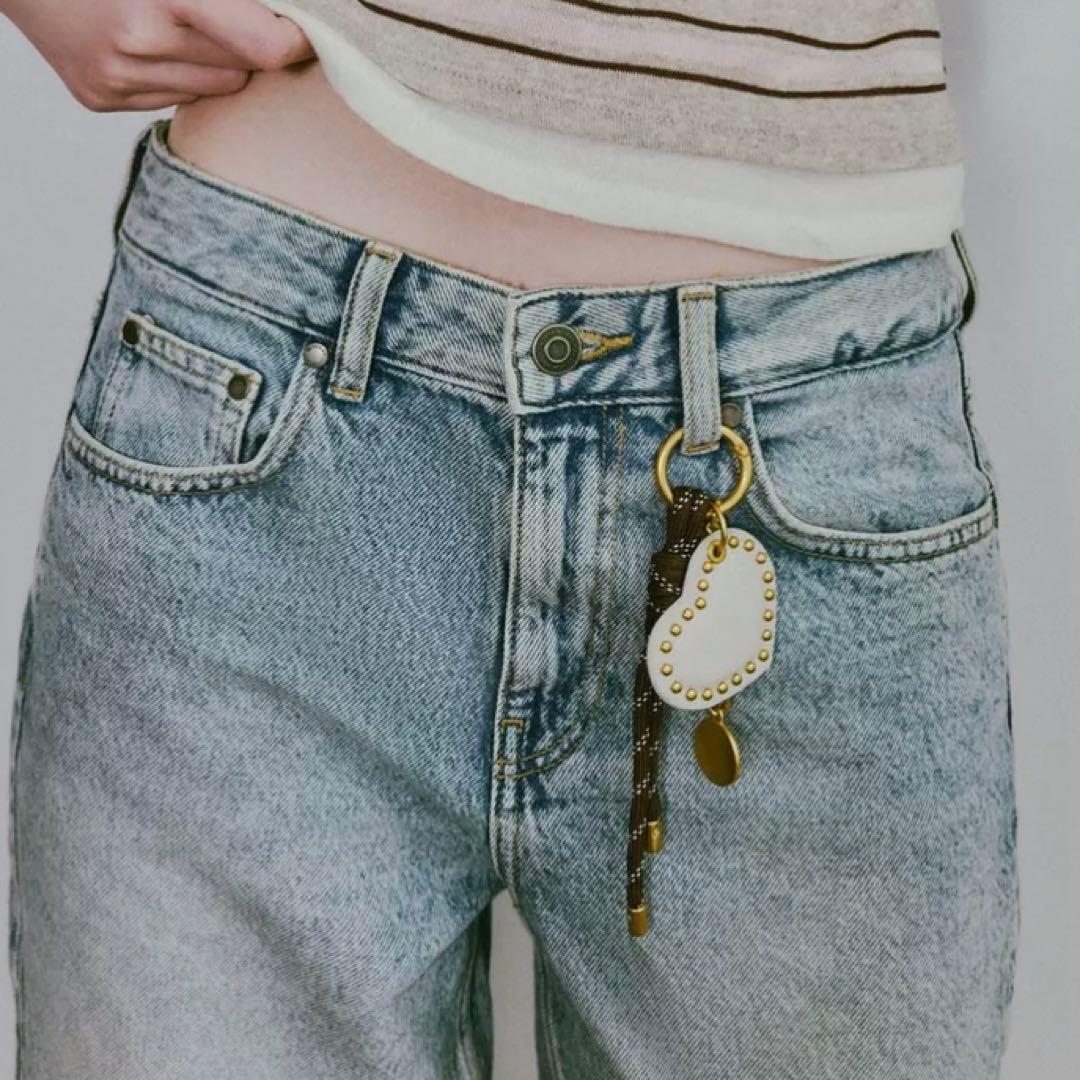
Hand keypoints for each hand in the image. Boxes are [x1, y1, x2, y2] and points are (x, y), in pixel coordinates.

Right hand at [1, 0, 313, 110]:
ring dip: (215, 66)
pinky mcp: (99, 97)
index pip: (264, 45)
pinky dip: (173, 75)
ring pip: (211, 91)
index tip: (304, 37)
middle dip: (249, 48)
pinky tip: (148, 45)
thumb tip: (284, 20)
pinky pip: (170, 100)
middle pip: (240, 70)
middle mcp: (139, 40)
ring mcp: (115, 76)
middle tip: (236, 23)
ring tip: (186, 29)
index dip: (292, 43)